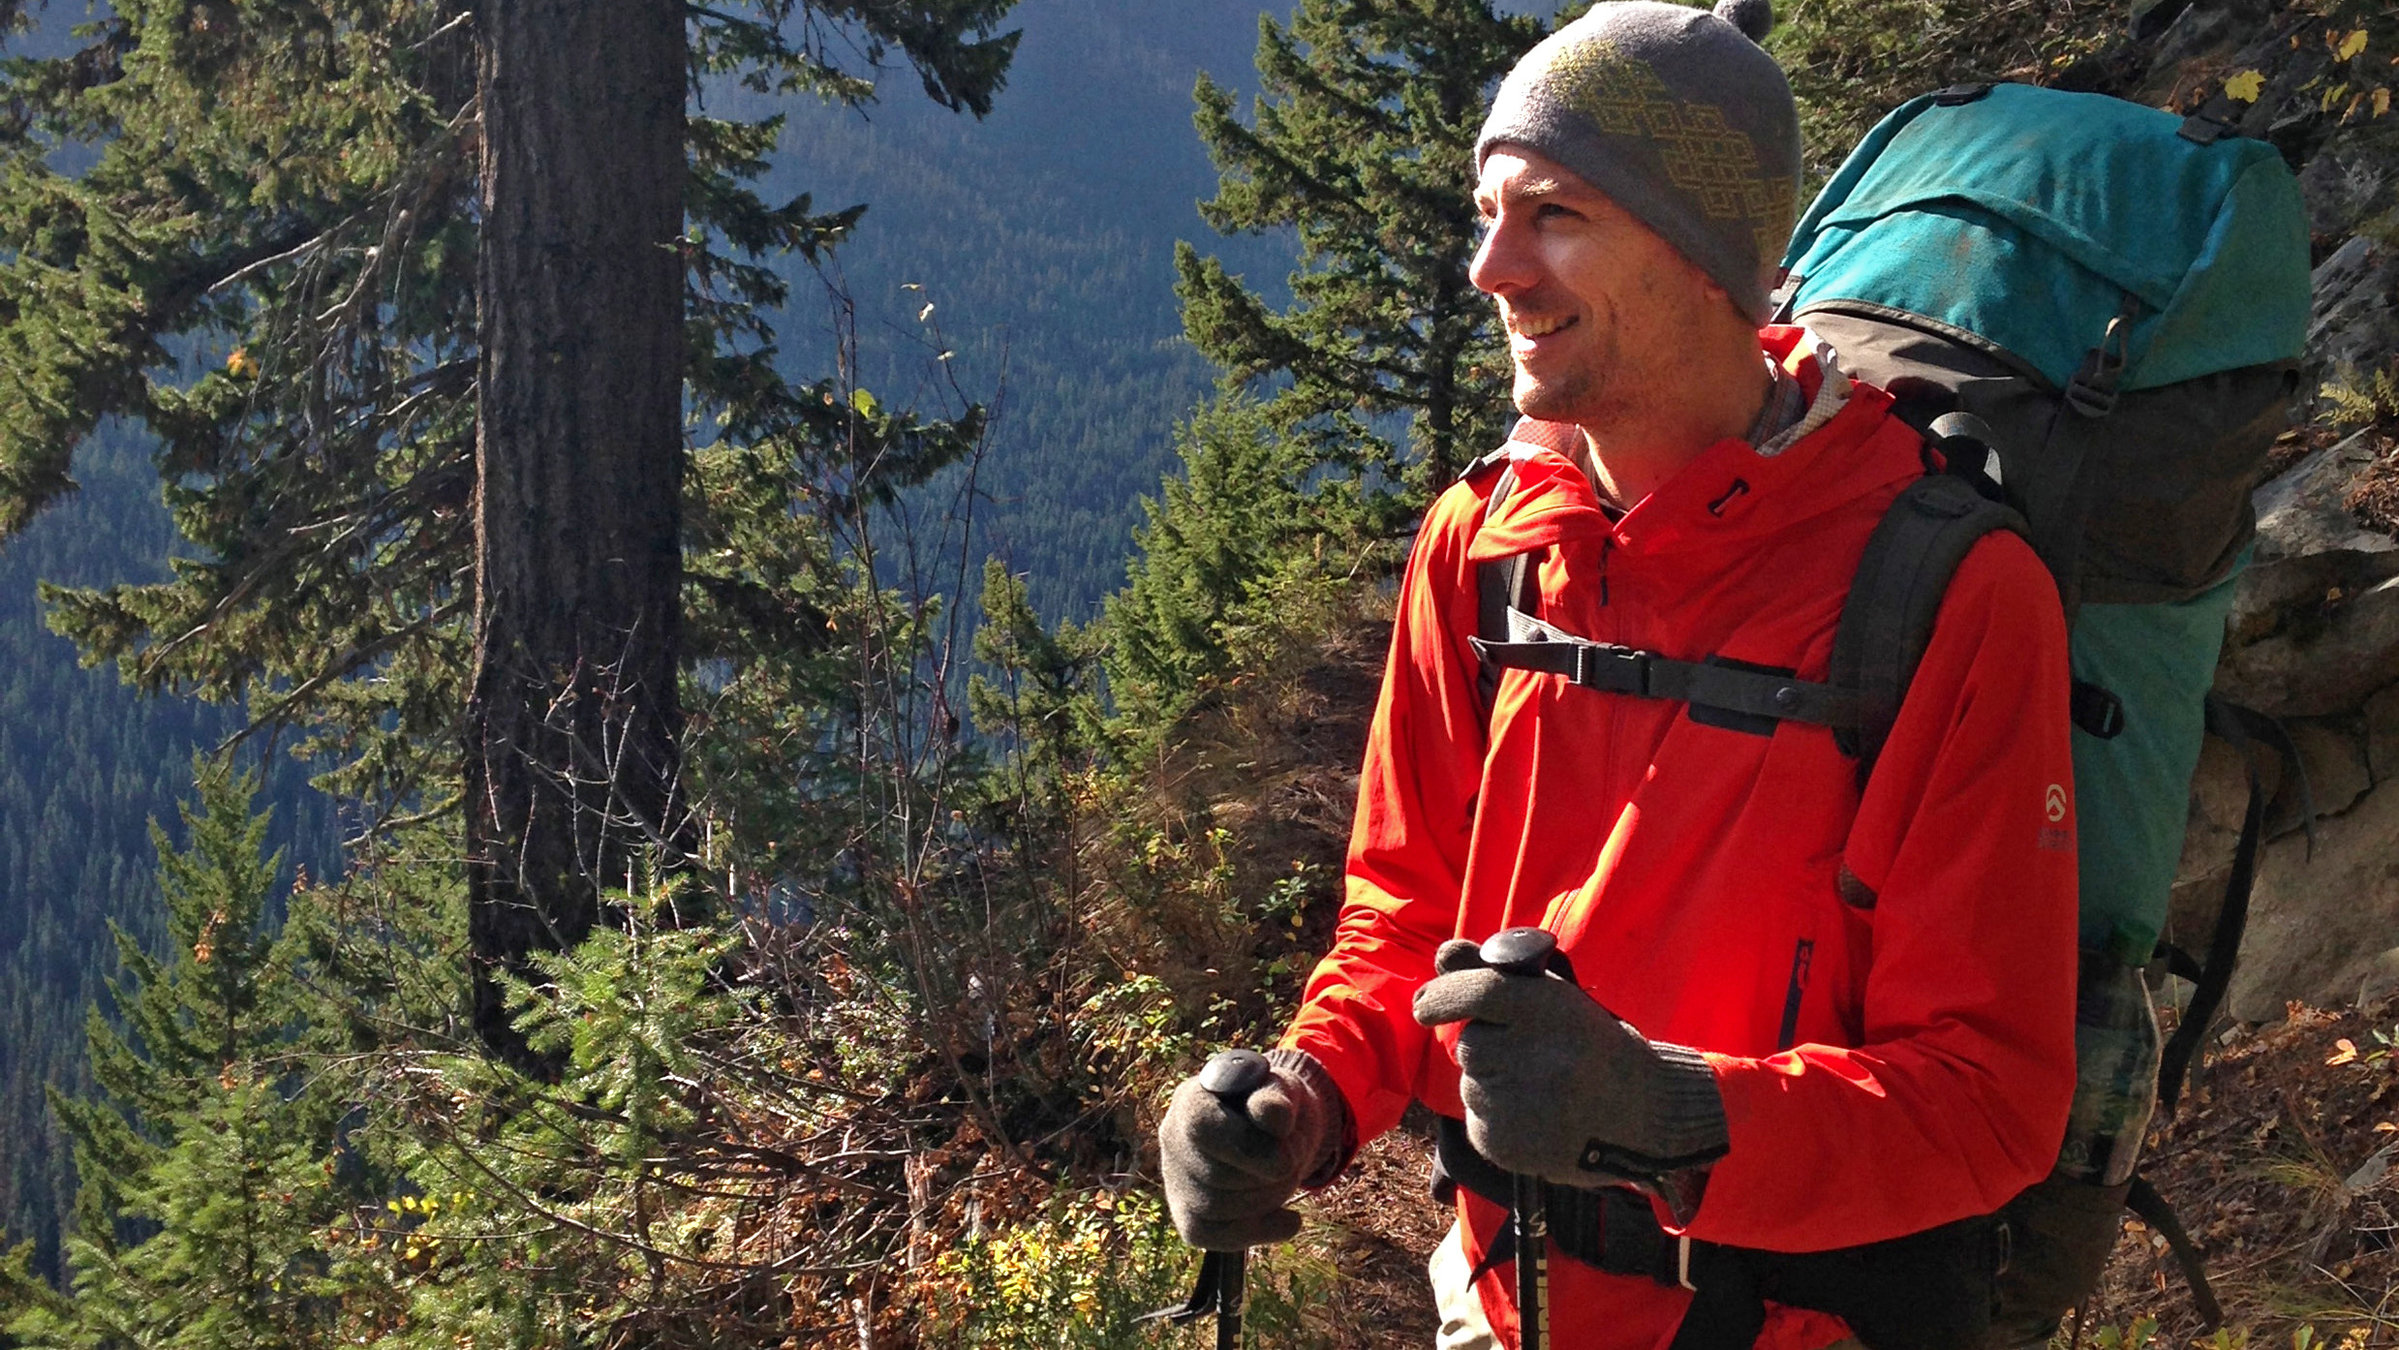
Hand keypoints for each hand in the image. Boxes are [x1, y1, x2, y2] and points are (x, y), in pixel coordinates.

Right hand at [1157, 1048, 1345, 1249]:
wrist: (1276, 1133)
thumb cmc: (1275, 1106)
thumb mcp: (1283, 1092)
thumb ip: (1276, 1098)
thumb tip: (1272, 1115)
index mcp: (1191, 1098)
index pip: (1203, 1126)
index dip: (1247, 1145)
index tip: (1286, 1153)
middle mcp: (1172, 1138)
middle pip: (1215, 1175)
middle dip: (1268, 1176)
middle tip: (1293, 1161)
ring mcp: (1176, 1179)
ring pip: (1214, 1210)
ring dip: (1267, 1200)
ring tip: (1286, 1180)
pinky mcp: (1188, 1216)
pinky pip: (1215, 1237)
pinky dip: (1260, 1232)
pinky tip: (1288, 1218)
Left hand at [1413, 937, 1727, 1187]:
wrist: (1645, 1116)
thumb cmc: (1595, 1049)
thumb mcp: (1558, 1000)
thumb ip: (1494, 974)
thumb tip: (1442, 955)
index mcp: (1553, 1012)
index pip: (1481, 993)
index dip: (1446, 996)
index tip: (1424, 1006)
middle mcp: (1535, 1059)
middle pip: (1472, 1043)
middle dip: (1489, 1045)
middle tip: (1533, 1057)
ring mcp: (1520, 1107)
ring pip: (1473, 1083)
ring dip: (1493, 1083)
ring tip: (1544, 1091)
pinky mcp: (1508, 1146)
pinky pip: (1478, 1121)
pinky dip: (1497, 1118)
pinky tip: (1538, 1119)